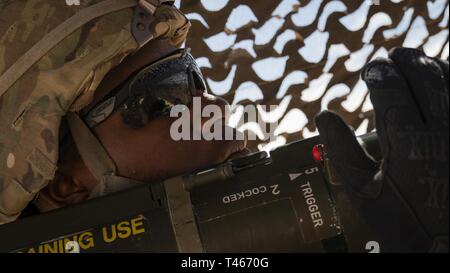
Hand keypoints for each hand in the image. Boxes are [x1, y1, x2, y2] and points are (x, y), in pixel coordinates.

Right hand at [314, 47, 448, 252]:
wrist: (444, 246)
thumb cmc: (400, 220)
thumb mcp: (361, 189)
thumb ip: (340, 149)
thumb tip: (323, 115)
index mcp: (405, 141)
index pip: (391, 89)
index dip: (379, 72)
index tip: (371, 68)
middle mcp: (439, 131)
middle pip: (425, 77)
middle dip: (407, 60)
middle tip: (394, 55)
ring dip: (433, 67)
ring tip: (420, 62)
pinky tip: (444, 82)